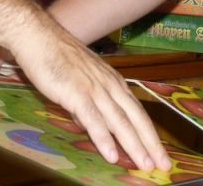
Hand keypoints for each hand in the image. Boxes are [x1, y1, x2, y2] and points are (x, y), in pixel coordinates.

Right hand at [0, 31, 170, 171]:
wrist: (40, 38)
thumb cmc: (59, 58)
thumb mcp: (83, 81)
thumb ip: (93, 102)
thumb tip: (96, 124)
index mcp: (114, 82)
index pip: (137, 112)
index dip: (150, 134)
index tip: (160, 152)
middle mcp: (110, 86)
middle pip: (136, 119)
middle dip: (150, 144)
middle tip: (162, 165)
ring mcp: (95, 89)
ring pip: (120, 122)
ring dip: (134, 145)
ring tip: (145, 164)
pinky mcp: (77, 94)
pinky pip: (94, 119)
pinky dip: (104, 138)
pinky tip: (112, 154)